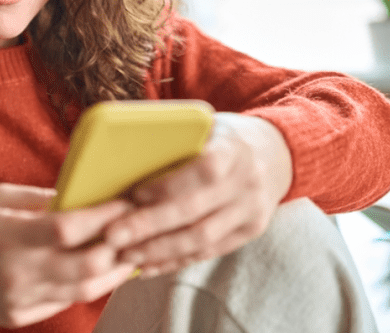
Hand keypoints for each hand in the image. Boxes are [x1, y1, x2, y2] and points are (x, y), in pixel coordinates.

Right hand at [0, 183, 137, 327]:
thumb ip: (41, 199)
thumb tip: (83, 196)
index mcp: (8, 236)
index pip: (67, 228)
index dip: (103, 216)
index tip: (124, 202)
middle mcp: (17, 271)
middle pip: (86, 266)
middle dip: (118, 247)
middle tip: (136, 230)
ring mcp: (20, 298)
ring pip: (84, 290)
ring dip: (113, 272)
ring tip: (129, 253)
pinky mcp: (21, 315)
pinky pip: (65, 302)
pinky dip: (87, 285)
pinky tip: (101, 271)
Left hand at [104, 113, 292, 276]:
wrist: (277, 153)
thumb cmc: (224, 136)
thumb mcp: (206, 125)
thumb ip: (175, 138)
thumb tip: (122, 154)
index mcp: (233, 149)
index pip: (203, 171)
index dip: (168, 186)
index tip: (133, 194)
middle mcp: (247, 183)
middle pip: (195, 212)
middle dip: (150, 227)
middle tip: (113, 236)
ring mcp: (251, 212)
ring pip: (201, 240)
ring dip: (159, 251)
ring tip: (125, 255)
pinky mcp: (249, 232)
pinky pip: (209, 252)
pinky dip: (175, 260)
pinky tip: (148, 265)